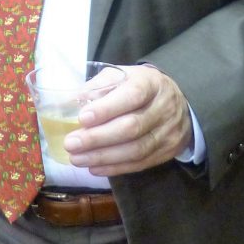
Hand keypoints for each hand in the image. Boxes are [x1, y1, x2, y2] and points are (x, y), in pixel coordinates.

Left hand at [62, 64, 192, 175]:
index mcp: (150, 83)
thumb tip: (67, 102)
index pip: (131, 96)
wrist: (176, 102)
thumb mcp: (120, 76)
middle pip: (131, 127)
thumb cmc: (139, 86)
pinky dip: (114, 168)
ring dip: (103, 157)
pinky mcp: (167, 152)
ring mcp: (168, 133)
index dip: (106, 109)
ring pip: (135, 150)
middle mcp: (163, 108)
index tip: (82, 118)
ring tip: (77, 158)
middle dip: (98, 138)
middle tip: (71, 143)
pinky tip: (94, 167)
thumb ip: (96, 87)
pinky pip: (140, 164)